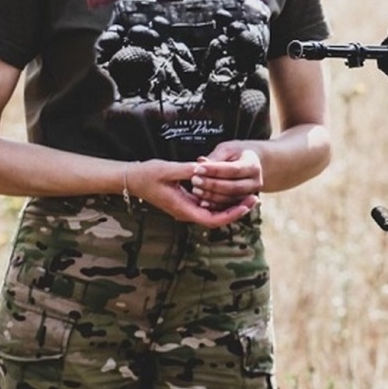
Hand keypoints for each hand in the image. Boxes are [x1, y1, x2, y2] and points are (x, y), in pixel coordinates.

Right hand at [129, 158, 255, 227]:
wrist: (132, 179)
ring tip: (248, 195)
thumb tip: (203, 168)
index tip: (247, 205)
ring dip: (231, 206)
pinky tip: (231, 191)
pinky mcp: (186, 202)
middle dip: (237, 210)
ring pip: (213, 212)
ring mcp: (186, 208)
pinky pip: (207, 205)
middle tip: (255, 199)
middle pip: (217, 218)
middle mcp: (186, 212)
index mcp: (183, 209)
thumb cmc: (147, 175)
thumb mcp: (168, 170)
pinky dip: (220, 201)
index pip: (213, 220)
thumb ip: (187, 170)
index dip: (232, 214)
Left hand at [191, 141, 264, 208]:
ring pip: (230, 199)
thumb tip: (201, 163)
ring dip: (211, 196)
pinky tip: (202, 201)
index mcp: (253, 166)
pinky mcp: (242, 203)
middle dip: (212, 185)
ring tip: (196, 189)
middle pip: (233, 187)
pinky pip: (228, 207)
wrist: (251, 163)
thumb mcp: (228, 149)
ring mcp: (249, 195)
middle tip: (195, 180)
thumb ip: (215, 157)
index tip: (198, 168)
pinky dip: (214, 205)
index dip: (215, 170)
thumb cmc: (236, 153)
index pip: (234, 170)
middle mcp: (255, 182)